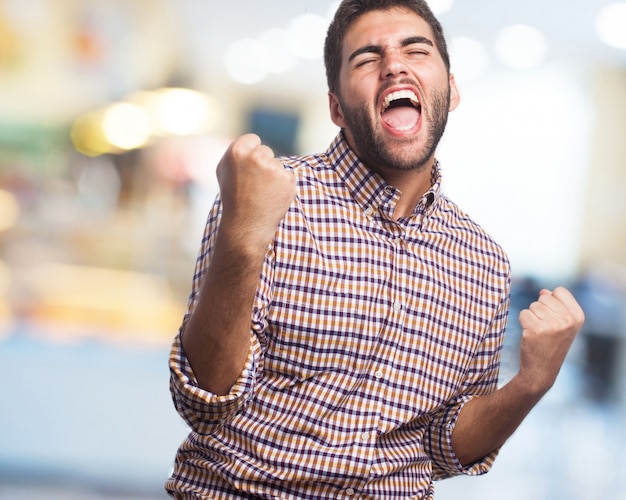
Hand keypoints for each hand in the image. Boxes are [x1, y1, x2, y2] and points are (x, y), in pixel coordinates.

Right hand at [216, 134, 295, 249]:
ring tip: (261, 193)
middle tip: (253, 184)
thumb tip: (250, 141)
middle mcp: (255, 157)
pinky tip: (272, 197)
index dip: (251, 153)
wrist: (246, 225)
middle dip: (262, 164)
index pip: (253, 139)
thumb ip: (236, 152)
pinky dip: (283, 186)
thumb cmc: (233, 198)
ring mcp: (273, 168)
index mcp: (237, 151)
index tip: (247, 168)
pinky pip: (287, 176)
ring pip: (277, 164)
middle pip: (266, 151)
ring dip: (273, 176)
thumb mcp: (224, 171)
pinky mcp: (288, 179)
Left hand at [517, 286, 584, 395]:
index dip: (552, 301)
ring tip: (539, 333)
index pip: (560, 291)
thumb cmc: (551, 345)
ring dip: (532, 317)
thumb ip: (556, 305)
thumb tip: (544, 291)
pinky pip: (523, 313)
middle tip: (545, 329)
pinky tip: (531, 335)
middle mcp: (567, 320)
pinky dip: (523, 322)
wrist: (542, 370)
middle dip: (540, 310)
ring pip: (533, 305)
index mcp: (578, 317)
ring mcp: (552, 325)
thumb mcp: (562, 325)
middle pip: (544, 297)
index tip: (554, 318)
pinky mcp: (536, 329)